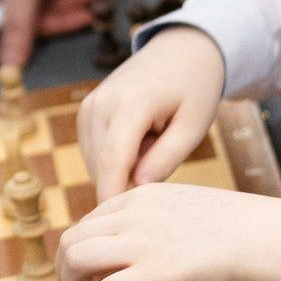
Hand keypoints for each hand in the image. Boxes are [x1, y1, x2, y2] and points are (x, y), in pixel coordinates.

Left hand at [56, 184, 280, 280]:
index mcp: (141, 195)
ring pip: (76, 262)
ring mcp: (144, 242)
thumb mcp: (186, 209)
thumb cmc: (241, 231)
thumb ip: (157, 222)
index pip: (87, 223)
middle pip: (70, 241)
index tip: (98, 275)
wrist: (274, 239)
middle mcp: (134, 214)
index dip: (84, 253)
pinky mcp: (158, 273)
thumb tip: (141, 252)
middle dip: (69, 273)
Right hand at [76, 25, 225, 200]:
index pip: (111, 163)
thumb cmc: (194, 88)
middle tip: (162, 164)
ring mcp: (89, 106)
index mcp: (130, 104)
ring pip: (94, 162)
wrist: (181, 50)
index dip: (111, 198)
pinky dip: (114, 156)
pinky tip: (141, 141)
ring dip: (121, 167)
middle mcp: (100, 103)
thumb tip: (138, 189)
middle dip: (126, 180)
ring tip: (154, 144)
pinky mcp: (86, 111)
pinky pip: (93, 151)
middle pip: (101, 166)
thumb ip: (167, 158)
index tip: (116, 231)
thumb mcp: (194, 125)